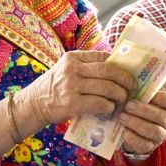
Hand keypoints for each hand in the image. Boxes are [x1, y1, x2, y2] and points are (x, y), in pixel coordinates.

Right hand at [21, 51, 135, 125]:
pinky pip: (99, 103)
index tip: (130, 72)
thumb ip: (86, 68)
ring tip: (123, 100)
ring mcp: (72, 86)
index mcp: (73, 57)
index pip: (103, 57)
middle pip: (109, 70)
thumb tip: (116, 69)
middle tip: (133, 87)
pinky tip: (110, 109)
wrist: (33, 104)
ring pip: (107, 87)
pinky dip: (109, 107)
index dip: (120, 65)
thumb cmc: (54, 88)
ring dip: (120, 95)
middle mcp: (73, 69)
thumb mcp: (66, 70)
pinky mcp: (72, 103)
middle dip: (125, 79)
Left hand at [120, 90, 165, 156]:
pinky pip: (144, 144)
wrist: (136, 127)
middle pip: (161, 117)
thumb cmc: (142, 104)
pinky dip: (133, 138)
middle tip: (128, 105)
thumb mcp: (145, 94)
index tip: (149, 94)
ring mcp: (161, 135)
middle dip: (144, 110)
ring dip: (136, 123)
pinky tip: (124, 131)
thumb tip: (136, 72)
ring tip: (122, 116)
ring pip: (153, 131)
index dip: (163, 98)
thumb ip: (145, 86)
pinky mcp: (150, 146)